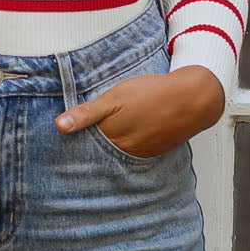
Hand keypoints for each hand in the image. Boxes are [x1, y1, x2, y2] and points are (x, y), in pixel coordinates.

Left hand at [56, 65, 224, 159]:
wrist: (192, 99)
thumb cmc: (152, 94)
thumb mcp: (114, 97)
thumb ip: (86, 113)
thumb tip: (59, 126)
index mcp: (111, 137)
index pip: (82, 147)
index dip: (71, 146)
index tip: (56, 149)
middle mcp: (123, 150)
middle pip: (98, 155)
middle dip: (85, 153)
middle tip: (69, 155)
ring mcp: (139, 152)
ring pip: (114, 156)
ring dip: (104, 154)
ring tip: (91, 150)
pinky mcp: (152, 151)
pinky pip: (131, 155)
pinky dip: (122, 151)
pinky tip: (120, 142)